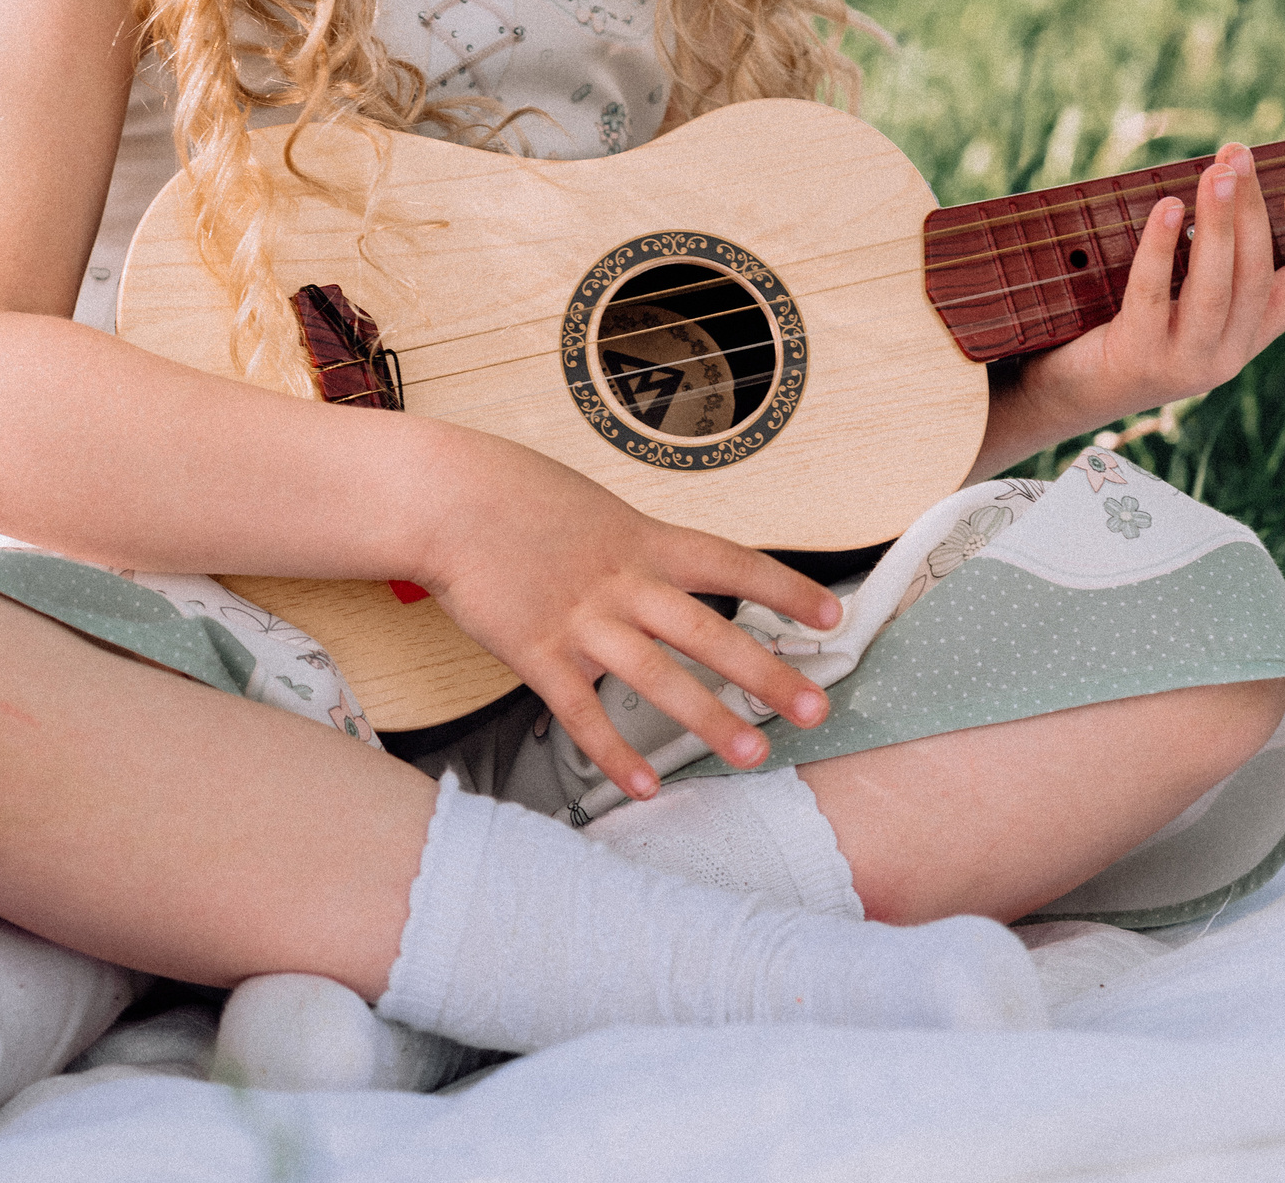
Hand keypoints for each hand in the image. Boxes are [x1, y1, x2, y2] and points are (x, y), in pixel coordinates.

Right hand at [413, 431, 839, 801]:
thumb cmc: (522, 499)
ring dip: (708, 719)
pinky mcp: (535, 652)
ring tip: (752, 755)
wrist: (450, 499)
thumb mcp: (599, 510)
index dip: (787, 590)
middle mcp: (624, 582)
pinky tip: (646, 784)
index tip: (834, 616)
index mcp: (646, 541)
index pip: (733, 564)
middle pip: (709, 632)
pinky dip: (615, 751)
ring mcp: (581, 620)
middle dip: (767, 674)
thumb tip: (675, 576)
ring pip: (656, 677)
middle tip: (814, 709)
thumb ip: (639, 550)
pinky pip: (582, 712)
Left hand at [977, 142, 1284, 473]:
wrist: (1070, 392)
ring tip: (1217, 173)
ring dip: (1220, 223)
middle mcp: (1228, 355)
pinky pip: (1154, 293)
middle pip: (1256, 273)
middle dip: (1250, 208)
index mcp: (1248, 334)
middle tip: (1236, 155)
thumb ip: (1209, 258)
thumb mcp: (1182, 299)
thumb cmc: (1127, 327)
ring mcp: (1185, 363)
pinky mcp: (1140, 358)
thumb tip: (1222, 175)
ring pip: (1216, 286)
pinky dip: (1162, 247)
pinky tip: (1169, 207)